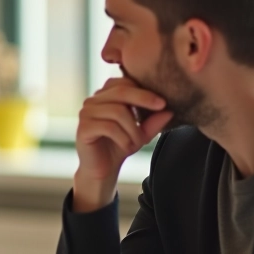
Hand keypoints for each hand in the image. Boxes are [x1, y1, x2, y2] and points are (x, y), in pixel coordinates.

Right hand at [73, 77, 171, 211]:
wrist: (102, 170)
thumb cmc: (119, 147)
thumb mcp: (141, 132)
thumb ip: (153, 121)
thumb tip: (169, 110)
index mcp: (105, 96)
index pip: (124, 82)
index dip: (144, 90)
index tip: (162, 102)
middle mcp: (93, 100)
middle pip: (121, 91)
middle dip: (144, 99)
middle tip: (161, 107)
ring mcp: (86, 113)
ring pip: (117, 111)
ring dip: (133, 129)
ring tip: (138, 142)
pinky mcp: (83, 128)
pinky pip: (109, 127)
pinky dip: (124, 138)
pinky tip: (127, 146)